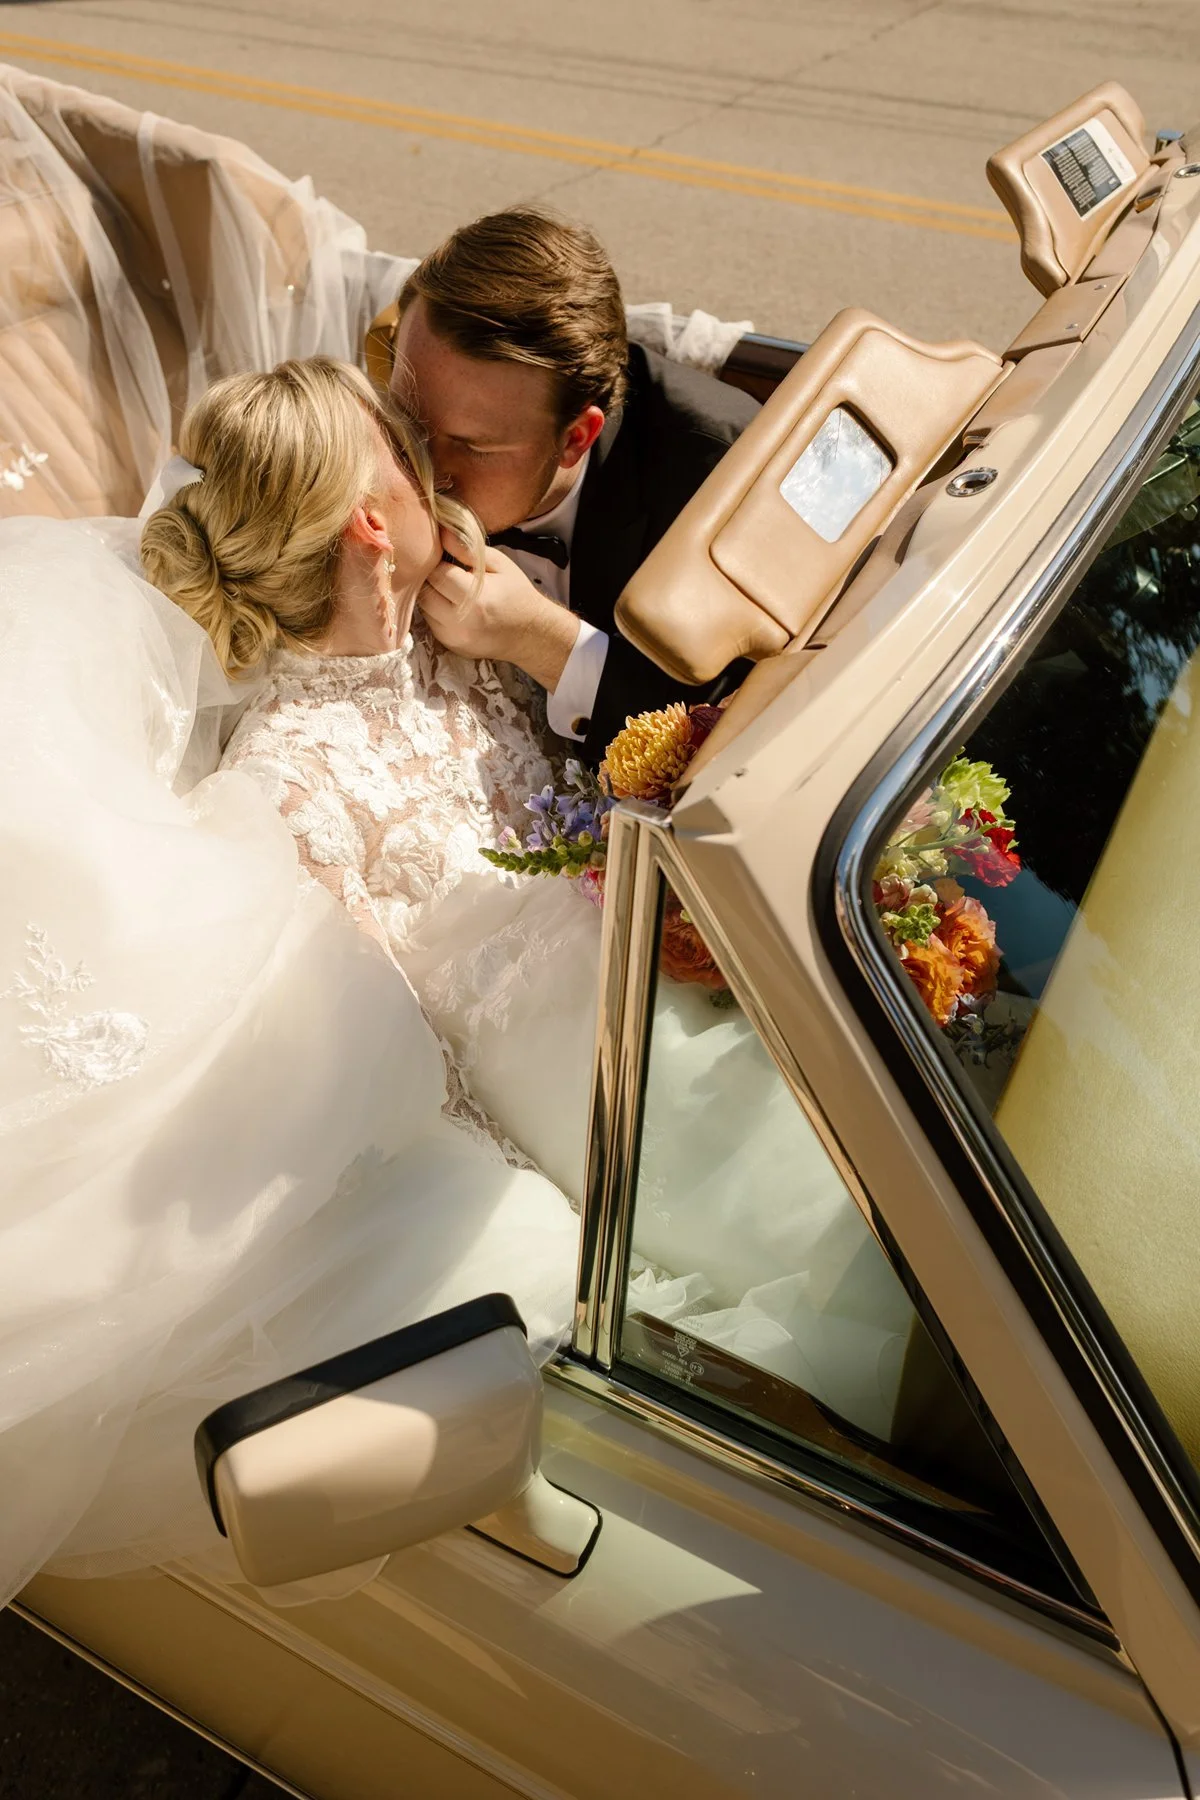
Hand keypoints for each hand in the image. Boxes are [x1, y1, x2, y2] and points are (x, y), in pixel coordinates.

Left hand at [419, 533, 579, 691]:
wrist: (530, 633)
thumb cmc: (516, 593)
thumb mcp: (500, 564)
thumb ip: (468, 548)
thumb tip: (441, 532)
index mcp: (475, 598)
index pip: (437, 573)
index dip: (439, 562)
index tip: (449, 559)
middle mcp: (460, 621)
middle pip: (425, 592)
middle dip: (432, 578)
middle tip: (448, 572)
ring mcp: (453, 637)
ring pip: (424, 608)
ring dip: (432, 595)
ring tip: (451, 588)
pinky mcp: (450, 645)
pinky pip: (430, 622)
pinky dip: (436, 611)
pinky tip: (453, 605)